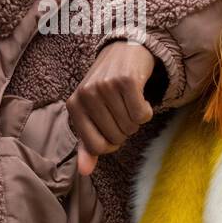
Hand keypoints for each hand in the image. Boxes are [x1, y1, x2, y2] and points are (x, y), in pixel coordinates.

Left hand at [67, 40, 157, 175]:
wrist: (124, 50)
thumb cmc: (107, 88)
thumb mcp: (92, 114)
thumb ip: (88, 144)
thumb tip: (85, 172)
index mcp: (74, 105)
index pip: (96, 146)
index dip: (111, 144)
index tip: (113, 129)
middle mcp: (86, 94)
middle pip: (116, 137)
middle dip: (125, 130)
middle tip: (123, 110)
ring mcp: (106, 86)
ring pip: (130, 127)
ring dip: (136, 120)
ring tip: (130, 102)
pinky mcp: (127, 80)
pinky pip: (143, 115)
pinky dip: (147, 111)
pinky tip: (140, 96)